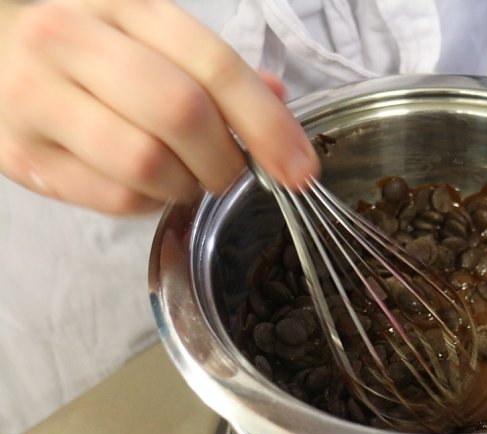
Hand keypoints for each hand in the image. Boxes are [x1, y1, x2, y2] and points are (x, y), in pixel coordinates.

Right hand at [0, 0, 318, 214]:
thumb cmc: (86, 49)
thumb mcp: (149, 35)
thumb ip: (211, 68)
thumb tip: (278, 100)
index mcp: (123, 6)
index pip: (214, 66)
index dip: (268, 124)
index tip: (301, 168)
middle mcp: (71, 42)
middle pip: (180, 113)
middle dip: (226, 160)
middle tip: (233, 175)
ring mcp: (36, 99)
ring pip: (146, 163)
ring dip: (187, 187)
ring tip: (187, 179)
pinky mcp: (19, 154)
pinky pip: (112, 198)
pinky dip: (148, 203)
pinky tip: (147, 186)